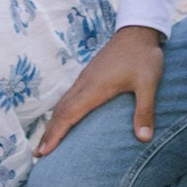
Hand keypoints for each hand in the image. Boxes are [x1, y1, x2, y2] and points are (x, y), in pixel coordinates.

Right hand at [36, 25, 165, 155]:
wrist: (138, 31)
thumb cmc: (143, 56)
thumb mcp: (149, 83)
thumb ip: (145, 110)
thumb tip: (144, 139)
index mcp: (95, 87)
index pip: (69, 114)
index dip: (56, 134)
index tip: (44, 152)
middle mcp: (85, 83)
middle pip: (60, 111)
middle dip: (49, 133)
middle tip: (38, 155)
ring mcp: (85, 79)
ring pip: (63, 103)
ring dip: (53, 123)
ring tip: (46, 143)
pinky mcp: (89, 76)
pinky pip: (69, 97)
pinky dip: (61, 113)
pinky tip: (63, 120)